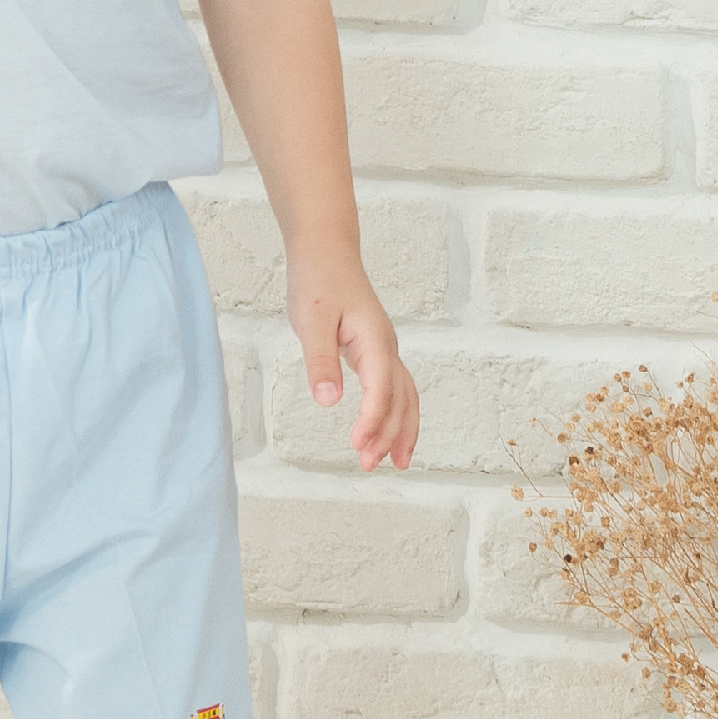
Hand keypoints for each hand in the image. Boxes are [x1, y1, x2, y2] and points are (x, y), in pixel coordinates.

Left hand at [290, 262, 418, 471]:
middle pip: (401, 398)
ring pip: (405, 396)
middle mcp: (386, 347)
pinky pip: (396, 389)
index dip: (373, 419)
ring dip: (402, 429)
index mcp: (374, 338)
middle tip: (369, 465)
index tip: (358, 444)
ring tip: (397, 463)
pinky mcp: (375, 352)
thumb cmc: (318, 282)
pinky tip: (388, 433)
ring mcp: (384, 350)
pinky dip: (397, 414)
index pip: (382, 387)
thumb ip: (320, 361)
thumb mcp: (311, 321)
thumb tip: (328, 401)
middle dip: (390, 434)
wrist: (326, 253)